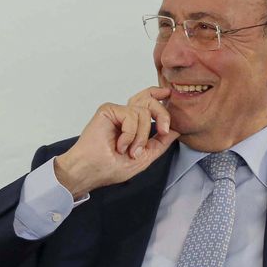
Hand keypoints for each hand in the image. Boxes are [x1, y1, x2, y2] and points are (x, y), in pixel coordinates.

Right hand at [54, 87, 179, 197]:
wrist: (91, 171)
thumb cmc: (110, 168)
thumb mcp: (145, 158)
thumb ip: (160, 143)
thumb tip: (175, 131)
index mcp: (133, 125)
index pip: (148, 103)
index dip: (159, 96)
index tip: (169, 95)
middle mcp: (125, 116)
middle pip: (150, 100)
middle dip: (162, 114)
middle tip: (163, 130)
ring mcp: (117, 112)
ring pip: (143, 112)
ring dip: (141, 136)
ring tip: (130, 151)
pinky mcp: (108, 110)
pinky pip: (131, 115)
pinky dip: (130, 134)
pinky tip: (120, 145)